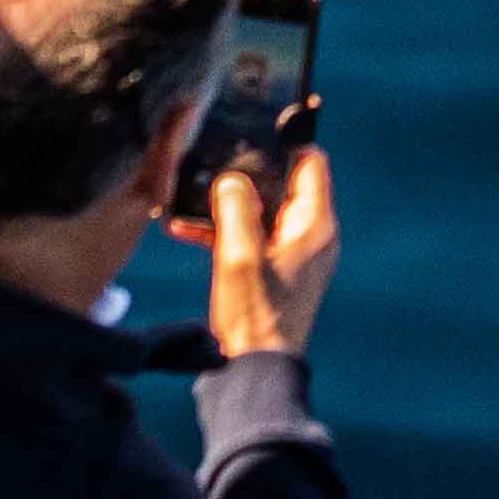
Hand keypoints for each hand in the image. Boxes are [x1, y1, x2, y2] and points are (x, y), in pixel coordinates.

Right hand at [188, 143, 339, 359]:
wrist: (253, 372)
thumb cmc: (254, 315)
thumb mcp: (240, 254)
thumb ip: (237, 208)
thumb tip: (230, 179)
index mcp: (314, 225)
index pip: (311, 163)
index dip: (286, 141)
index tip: (254, 127)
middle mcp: (309, 236)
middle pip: (282, 184)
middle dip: (247, 172)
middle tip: (212, 156)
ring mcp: (291, 256)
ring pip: (260, 212)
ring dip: (228, 204)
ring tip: (189, 194)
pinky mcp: (271, 273)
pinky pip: (249, 239)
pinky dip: (223, 231)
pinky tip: (183, 228)